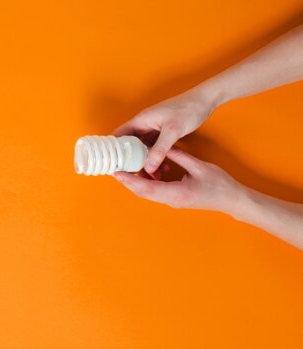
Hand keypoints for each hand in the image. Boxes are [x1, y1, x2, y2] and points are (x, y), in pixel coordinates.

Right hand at [113, 88, 216, 173]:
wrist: (204, 101)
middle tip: (135, 175)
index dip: (114, 150)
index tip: (116, 165)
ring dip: (146, 161)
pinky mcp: (161, 132)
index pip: (119, 136)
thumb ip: (160, 150)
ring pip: (143, 148)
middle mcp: (144, 124)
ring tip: (153, 175)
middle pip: (130, 145)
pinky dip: (156, 158)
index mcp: (140, 120)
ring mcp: (152, 128)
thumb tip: (149, 167)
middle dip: (132, 160)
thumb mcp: (173, 131)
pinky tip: (163, 167)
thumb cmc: (188, 109)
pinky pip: (153, 148)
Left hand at [114, 148, 243, 212]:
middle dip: (128, 181)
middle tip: (116, 168)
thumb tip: (163, 147)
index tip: (117, 172)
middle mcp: (171, 200)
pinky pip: (156, 191)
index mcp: (176, 193)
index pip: (146, 188)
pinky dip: (147, 182)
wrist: (233, 200)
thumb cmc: (220, 184)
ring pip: (148, 192)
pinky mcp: (176, 199)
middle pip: (143, 192)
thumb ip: (179, 156)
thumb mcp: (199, 166)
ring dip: (136, 182)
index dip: (129, 180)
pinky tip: (146, 171)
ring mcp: (173, 201)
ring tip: (127, 168)